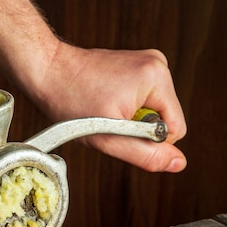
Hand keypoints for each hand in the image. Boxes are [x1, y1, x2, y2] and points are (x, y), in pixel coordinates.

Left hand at [30, 43, 186, 172]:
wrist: (48, 71)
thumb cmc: (71, 101)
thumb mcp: (109, 138)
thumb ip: (146, 155)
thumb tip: (179, 163)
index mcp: (157, 78)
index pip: (176, 129)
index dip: (147, 141)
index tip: (117, 130)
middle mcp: (158, 64)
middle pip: (166, 119)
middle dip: (137, 128)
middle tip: (108, 119)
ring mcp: (149, 62)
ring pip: (155, 111)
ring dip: (130, 118)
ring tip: (105, 107)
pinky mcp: (139, 64)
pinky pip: (145, 99)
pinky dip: (127, 106)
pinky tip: (106, 99)